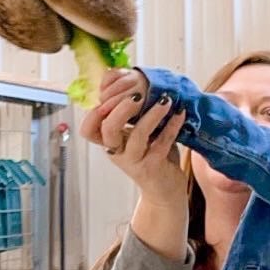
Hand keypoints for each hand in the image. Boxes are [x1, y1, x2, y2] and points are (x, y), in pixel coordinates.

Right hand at [79, 70, 186, 207]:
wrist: (165, 189)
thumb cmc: (150, 154)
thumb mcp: (136, 134)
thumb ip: (131, 115)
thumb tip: (133, 80)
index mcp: (109, 142)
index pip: (89, 129)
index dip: (94, 113)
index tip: (108, 96)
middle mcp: (117, 152)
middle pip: (108, 129)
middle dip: (121, 108)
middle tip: (138, 95)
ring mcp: (134, 161)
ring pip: (137, 135)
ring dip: (152, 115)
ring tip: (166, 100)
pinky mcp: (152, 167)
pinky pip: (162, 143)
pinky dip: (172, 126)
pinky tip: (180, 113)